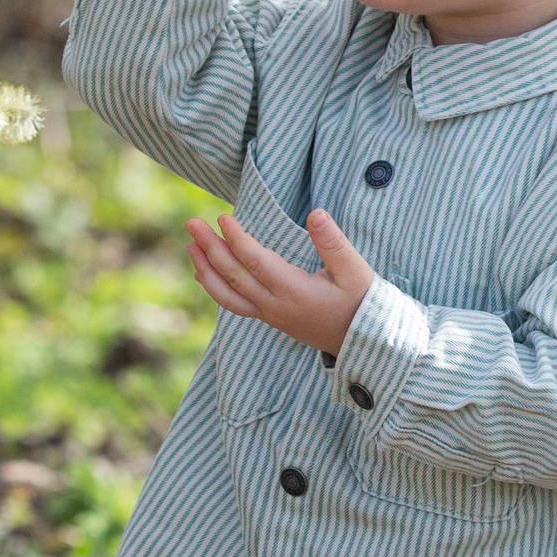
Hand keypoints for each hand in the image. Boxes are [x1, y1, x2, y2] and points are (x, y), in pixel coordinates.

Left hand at [187, 207, 375, 359]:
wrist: (366, 342)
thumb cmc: (363, 303)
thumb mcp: (356, 271)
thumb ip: (334, 243)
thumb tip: (316, 213)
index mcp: (294, 292)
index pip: (255, 262)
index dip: (236, 239)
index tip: (223, 217)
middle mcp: (276, 306)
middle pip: (234, 276)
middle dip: (210, 248)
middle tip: (192, 223)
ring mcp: (271, 315)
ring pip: (227, 295)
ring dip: (206, 269)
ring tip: (191, 246)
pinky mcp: (271, 318)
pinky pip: (234, 305)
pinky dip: (215, 288)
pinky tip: (203, 273)